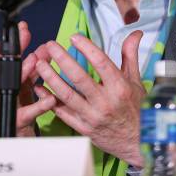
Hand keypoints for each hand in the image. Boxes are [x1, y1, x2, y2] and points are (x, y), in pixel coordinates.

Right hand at [0, 21, 55, 136]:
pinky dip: (39, 106)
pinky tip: (50, 99)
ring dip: (24, 73)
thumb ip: (34, 65)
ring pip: (11, 87)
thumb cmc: (17, 103)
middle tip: (26, 38)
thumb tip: (46, 47)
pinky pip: (27, 113)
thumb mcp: (25, 81)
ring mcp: (4, 105)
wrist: (12, 132)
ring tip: (36, 62)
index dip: (12, 41)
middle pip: (4, 68)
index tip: (22, 28)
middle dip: (15, 52)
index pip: (2, 56)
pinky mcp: (16, 120)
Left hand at [35, 31, 145, 166]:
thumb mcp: (136, 81)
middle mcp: (105, 102)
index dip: (86, 48)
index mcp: (119, 87)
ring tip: (40, 63)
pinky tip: (39, 88)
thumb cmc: (136, 109)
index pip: (101, 63)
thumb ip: (130, 55)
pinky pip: (61, 112)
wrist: (137, 141)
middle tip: (50, 46)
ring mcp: (92, 116)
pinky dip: (48, 99)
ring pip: (66, 95)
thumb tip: (135, 33)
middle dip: (62, 59)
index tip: (74, 37)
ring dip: (50, 77)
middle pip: (79, 77)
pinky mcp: (83, 127)